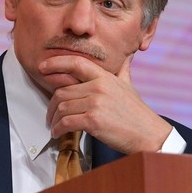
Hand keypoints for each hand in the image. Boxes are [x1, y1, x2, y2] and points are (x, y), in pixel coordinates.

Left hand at [40, 54, 172, 153]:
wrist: (149, 134)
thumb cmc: (137, 113)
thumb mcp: (129, 86)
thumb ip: (123, 71)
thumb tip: (126, 57)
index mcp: (105, 77)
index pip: (76, 63)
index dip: (56, 63)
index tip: (42, 66)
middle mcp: (99, 87)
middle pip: (62, 91)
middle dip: (52, 106)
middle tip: (50, 115)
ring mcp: (96, 103)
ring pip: (62, 108)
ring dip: (54, 120)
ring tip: (54, 127)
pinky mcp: (93, 120)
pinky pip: (66, 122)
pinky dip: (58, 129)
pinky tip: (58, 133)